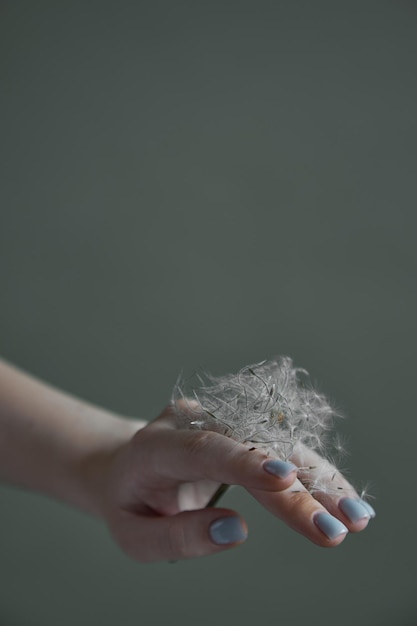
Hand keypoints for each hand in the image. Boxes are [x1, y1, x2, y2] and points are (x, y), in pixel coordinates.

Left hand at [90, 402, 373, 562]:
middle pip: (253, 450)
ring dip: (317, 481)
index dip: (246, 462)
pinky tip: (343, 500)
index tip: (286, 480)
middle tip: (334, 530)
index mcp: (157, 447)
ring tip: (354, 520)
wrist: (126, 463)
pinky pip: (282, 446)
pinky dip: (313, 475)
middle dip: (297, 490)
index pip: (205, 449)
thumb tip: (237, 529)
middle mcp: (194, 422)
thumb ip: (179, 536)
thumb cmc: (129, 503)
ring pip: (277, 443)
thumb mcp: (135, 536)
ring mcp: (220, 417)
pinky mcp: (242, 425)